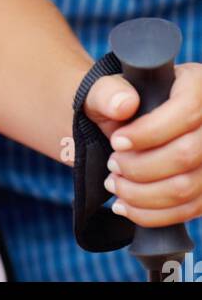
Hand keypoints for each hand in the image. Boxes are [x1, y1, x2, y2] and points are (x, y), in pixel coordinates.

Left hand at [84, 63, 201, 226]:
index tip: (117, 141)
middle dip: (141, 166)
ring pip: (187, 187)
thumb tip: (124, 105)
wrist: (126, 126)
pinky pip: (188, 210)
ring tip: (115, 184)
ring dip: (142, 194)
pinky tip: (126, 205)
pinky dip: (152, 213)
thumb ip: (107, 92)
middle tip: (112, 164)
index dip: (149, 132)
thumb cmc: (119, 103)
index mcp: (196, 85)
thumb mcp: (106, 89)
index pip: (185, 111)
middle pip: (187, 154)